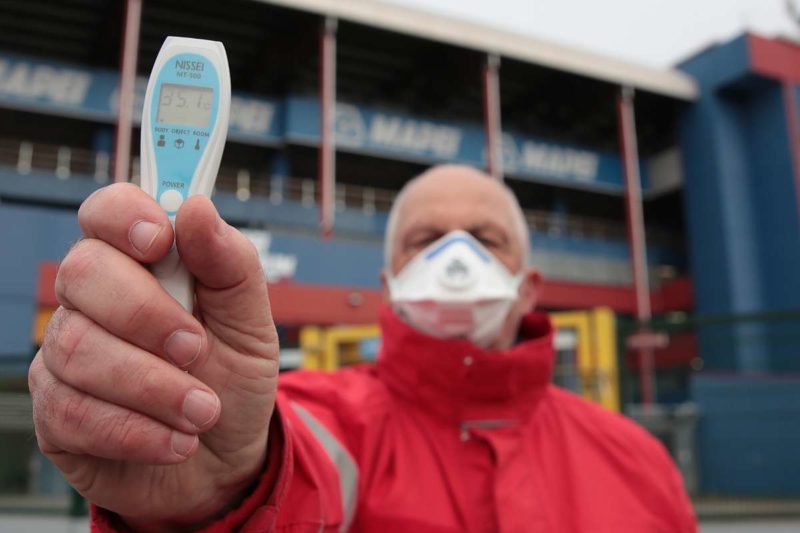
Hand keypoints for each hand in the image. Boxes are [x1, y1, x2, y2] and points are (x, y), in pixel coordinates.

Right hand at [28, 183, 278, 527]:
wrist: (225, 459)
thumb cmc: (232, 380)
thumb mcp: (252, 323)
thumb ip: (231, 265)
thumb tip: (197, 207)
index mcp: (142, 265)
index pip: (106, 212)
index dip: (124, 215)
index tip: (160, 240)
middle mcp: (94, 302)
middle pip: (82, 273)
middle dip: (147, 314)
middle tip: (196, 349)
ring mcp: (67, 356)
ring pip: (77, 348)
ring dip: (154, 386)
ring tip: (202, 411)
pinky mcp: (56, 415)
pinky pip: (72, 412)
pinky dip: (138, 431)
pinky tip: (175, 441)